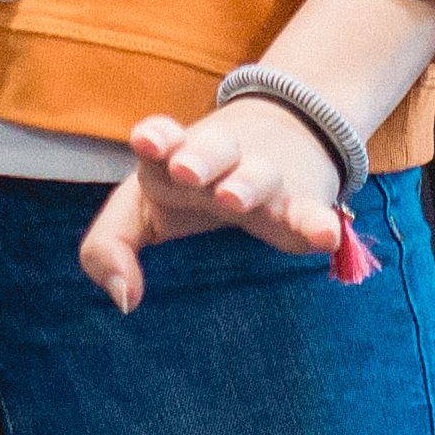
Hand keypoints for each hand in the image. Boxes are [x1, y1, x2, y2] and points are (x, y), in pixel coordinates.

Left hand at [77, 100, 371, 310]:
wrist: (284, 134)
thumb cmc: (190, 187)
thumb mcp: (141, 210)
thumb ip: (109, 248)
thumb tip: (122, 300)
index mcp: (175, 156)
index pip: (163, 138)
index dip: (156, 137)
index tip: (146, 142)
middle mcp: (220, 161)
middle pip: (210, 150)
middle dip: (196, 157)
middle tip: (184, 170)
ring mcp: (264, 179)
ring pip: (258, 174)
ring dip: (245, 182)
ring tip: (232, 197)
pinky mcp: (302, 205)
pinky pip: (312, 214)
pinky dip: (318, 222)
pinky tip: (324, 235)